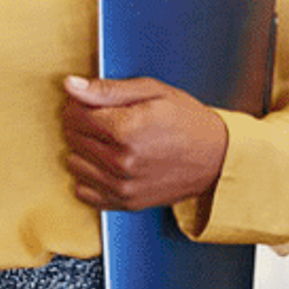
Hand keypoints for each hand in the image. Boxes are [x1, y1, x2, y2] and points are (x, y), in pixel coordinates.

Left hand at [60, 76, 228, 211]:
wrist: (217, 158)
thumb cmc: (188, 121)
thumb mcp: (152, 91)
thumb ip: (107, 90)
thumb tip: (71, 85)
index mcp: (125, 129)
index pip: (73, 114)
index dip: (79, 103)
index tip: (92, 102)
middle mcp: (120, 161)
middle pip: (72, 138)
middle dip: (82, 124)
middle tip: (105, 118)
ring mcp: (122, 185)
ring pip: (74, 163)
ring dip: (84, 150)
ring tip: (108, 141)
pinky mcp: (125, 202)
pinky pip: (84, 191)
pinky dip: (90, 176)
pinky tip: (107, 163)